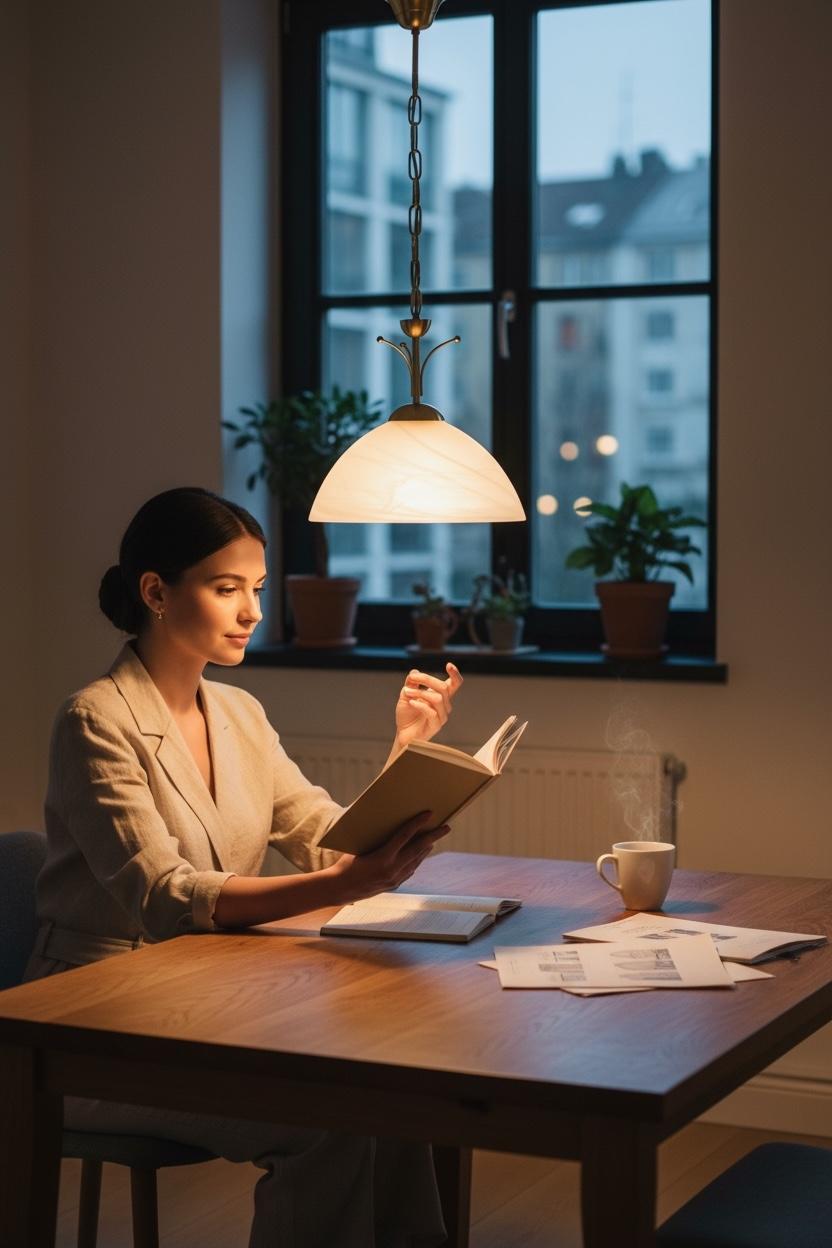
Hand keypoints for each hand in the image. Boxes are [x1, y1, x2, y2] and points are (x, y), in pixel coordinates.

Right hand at [326, 811, 450, 902]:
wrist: (339, 888)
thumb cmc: (346, 863)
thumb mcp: (360, 847)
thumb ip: (377, 839)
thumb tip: (390, 825)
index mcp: (383, 857)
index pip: (405, 835)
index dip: (418, 823)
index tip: (429, 814)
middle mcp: (392, 869)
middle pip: (418, 849)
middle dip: (433, 836)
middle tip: (446, 827)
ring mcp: (394, 879)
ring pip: (416, 860)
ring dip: (426, 848)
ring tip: (434, 838)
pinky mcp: (394, 885)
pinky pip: (410, 870)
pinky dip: (417, 860)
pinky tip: (420, 854)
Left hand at [393, 662, 462, 751]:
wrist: (403, 734)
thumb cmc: (407, 715)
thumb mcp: (406, 695)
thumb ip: (411, 683)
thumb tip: (415, 672)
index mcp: (441, 696)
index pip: (454, 684)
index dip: (455, 674)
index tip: (449, 665)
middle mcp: (445, 706)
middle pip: (443, 688)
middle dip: (426, 679)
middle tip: (412, 678)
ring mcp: (442, 716)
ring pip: (437, 698)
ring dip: (419, 692)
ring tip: (406, 692)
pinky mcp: (436, 726)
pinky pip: (431, 712)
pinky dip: (419, 704)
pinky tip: (410, 702)